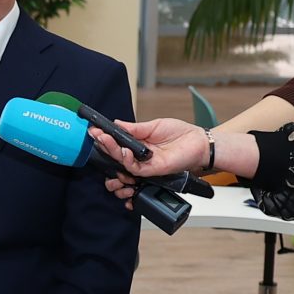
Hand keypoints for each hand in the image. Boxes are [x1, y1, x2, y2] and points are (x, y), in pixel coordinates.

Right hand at [91, 117, 213, 182]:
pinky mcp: (154, 170)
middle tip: (97, 135)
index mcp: (138, 144)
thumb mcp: (154, 125)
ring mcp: (146, 164)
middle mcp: (139, 156)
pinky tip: (124, 151)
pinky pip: (136, 169)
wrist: (199, 142)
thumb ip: (134, 128)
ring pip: (122, 163)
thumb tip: (116, 124)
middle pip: (116, 155)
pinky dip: (127, 161)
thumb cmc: (180, 133)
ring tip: (107, 141)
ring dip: (112, 153)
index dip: (105, 138)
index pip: (117, 143)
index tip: (95, 130)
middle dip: (104, 145)